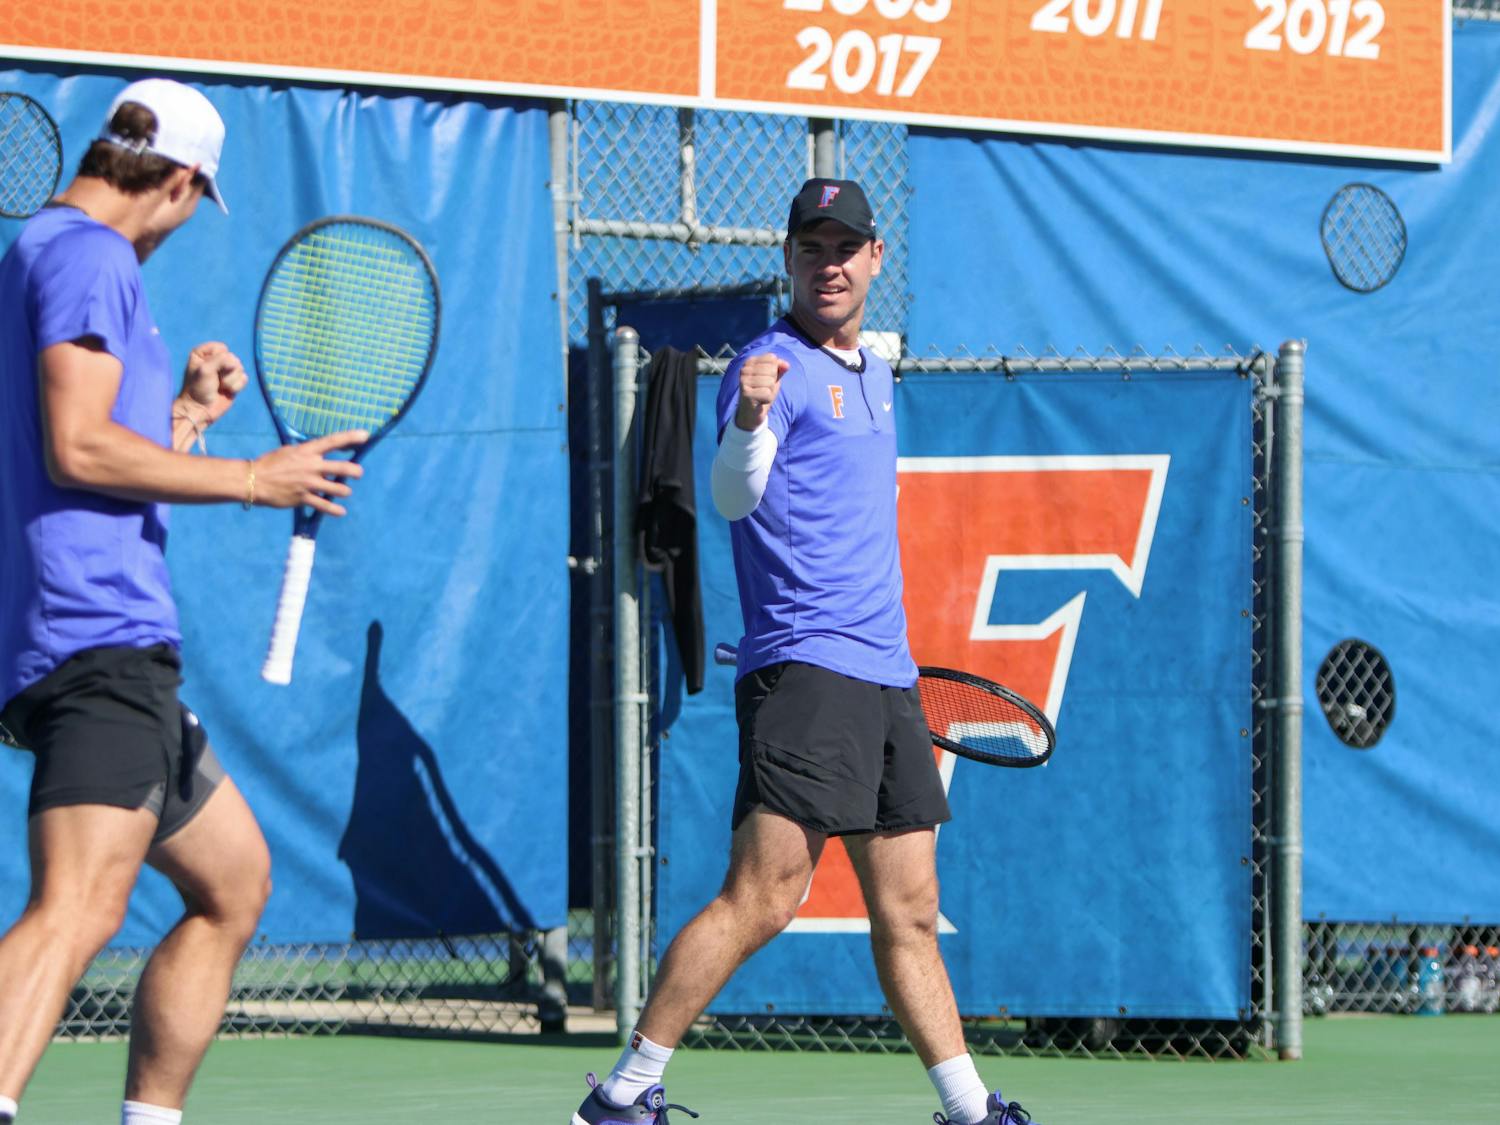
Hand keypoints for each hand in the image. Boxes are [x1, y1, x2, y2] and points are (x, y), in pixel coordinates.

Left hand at [179, 341, 247, 424]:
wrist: (201, 410)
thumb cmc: (198, 389)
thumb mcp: (205, 369)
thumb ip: (222, 359)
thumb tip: (236, 364)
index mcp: (203, 353)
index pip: (221, 348)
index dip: (218, 359)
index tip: (208, 370)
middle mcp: (215, 360)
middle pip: (233, 358)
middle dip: (226, 371)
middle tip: (214, 380)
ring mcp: (225, 371)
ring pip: (240, 368)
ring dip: (230, 380)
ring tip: (219, 387)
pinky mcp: (234, 382)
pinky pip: (244, 378)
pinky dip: (236, 386)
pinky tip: (227, 391)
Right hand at [250, 431, 368, 516]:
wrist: (253, 480)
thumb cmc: (271, 463)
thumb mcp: (289, 450)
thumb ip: (307, 452)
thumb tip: (321, 453)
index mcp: (307, 451)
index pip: (333, 441)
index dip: (350, 438)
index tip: (365, 435)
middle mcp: (311, 466)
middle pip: (343, 468)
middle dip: (355, 471)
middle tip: (358, 473)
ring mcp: (308, 483)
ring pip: (339, 489)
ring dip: (344, 490)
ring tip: (343, 491)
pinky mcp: (303, 498)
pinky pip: (325, 506)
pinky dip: (335, 509)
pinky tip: (341, 511)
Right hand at [734, 353, 788, 430]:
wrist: (751, 412)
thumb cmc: (762, 392)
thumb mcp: (773, 378)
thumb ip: (780, 368)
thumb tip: (786, 365)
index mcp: (750, 361)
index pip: (772, 358)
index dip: (775, 371)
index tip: (766, 379)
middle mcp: (744, 369)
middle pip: (772, 370)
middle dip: (772, 382)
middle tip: (763, 389)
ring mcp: (743, 381)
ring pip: (770, 382)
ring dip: (770, 391)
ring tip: (761, 395)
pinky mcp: (745, 393)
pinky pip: (767, 393)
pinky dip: (767, 399)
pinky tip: (760, 401)